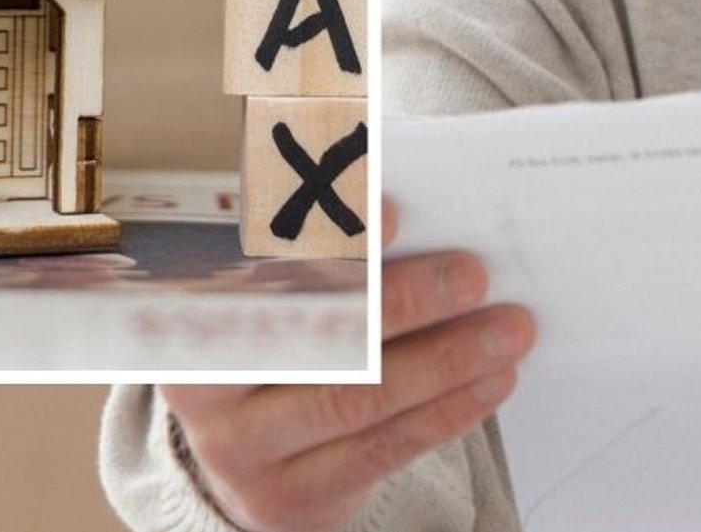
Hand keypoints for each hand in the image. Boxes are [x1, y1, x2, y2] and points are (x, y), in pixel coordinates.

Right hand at [161, 199, 534, 531]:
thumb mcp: (278, 289)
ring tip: (508, 329)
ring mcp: (244, 449)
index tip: (392, 210)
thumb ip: (322, 247)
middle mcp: (204, 385)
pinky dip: (447, 411)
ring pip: (359, 398)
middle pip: (318, 335)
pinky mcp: (290, 497)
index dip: (327, 238)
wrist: (254, 457)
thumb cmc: (284, 339)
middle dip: (405, 301)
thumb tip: (403, 203)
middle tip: (474, 273)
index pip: (262, 266)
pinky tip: (492, 380)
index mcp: (192, 309)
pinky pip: (382, 448)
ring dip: (446, 361)